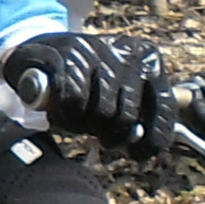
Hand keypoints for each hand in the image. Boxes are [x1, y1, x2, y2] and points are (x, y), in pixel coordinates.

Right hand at [1, 27, 169, 149]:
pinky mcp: (70, 55)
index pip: (164, 108)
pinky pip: (75, 103)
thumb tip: (138, 139)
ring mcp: (100, 51)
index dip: (151, 139)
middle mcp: (129, 53)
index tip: (137, 154)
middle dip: (107, 133)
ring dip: (81, 124)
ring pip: (101, 113)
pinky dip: (64, 114)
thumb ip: (135, 115)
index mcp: (149, 61)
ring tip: (72, 115)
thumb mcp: (119, 91)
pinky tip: (58, 109)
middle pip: (126, 119)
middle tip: (92, 128)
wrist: (40, 49)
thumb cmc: (86, 80)